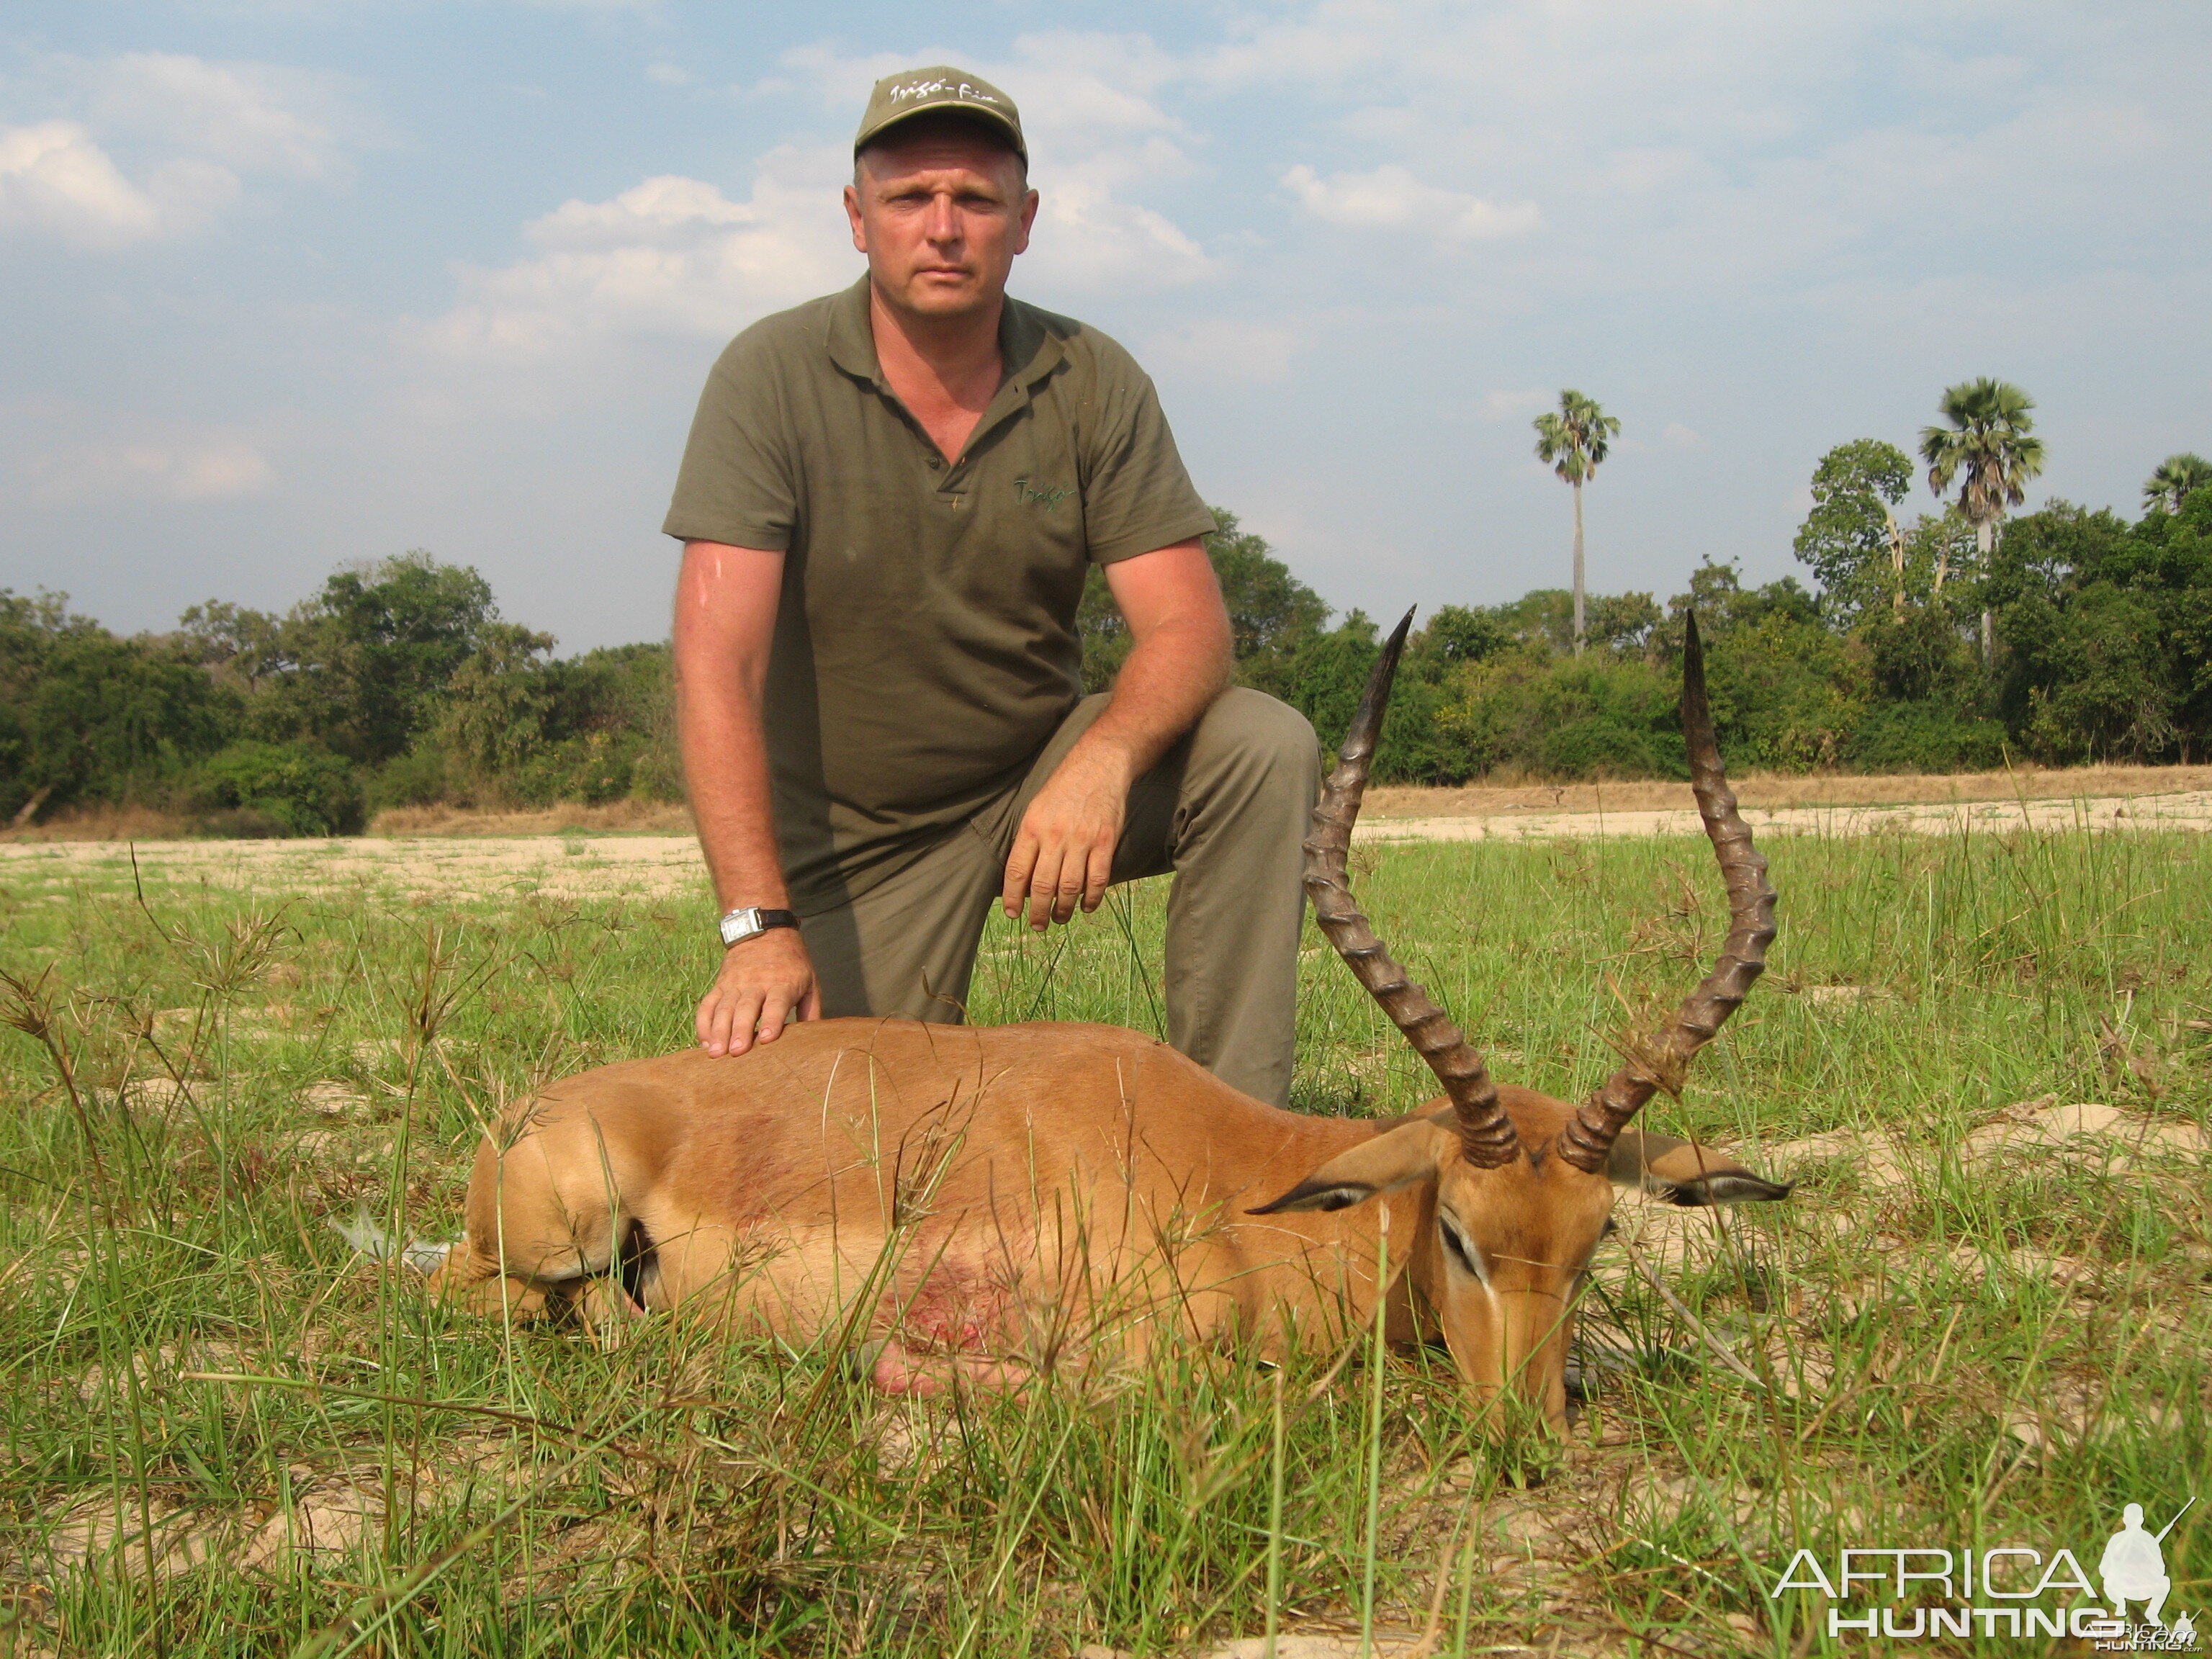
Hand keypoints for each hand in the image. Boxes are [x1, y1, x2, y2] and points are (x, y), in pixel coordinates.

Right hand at [696, 927, 820, 1056]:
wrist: (765, 930)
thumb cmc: (792, 962)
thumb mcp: (810, 981)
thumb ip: (812, 1010)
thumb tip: (812, 1040)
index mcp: (783, 982)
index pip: (776, 1003)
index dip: (771, 1020)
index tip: (766, 1038)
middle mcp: (756, 983)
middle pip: (746, 1008)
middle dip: (740, 1030)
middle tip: (736, 1051)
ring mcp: (735, 983)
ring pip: (723, 1008)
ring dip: (718, 1031)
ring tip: (715, 1053)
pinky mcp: (720, 984)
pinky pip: (708, 1005)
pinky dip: (703, 1023)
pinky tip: (704, 1041)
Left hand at [1002, 744, 1129, 930]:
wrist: (1099, 765)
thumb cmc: (1063, 789)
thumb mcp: (1036, 808)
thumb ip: (1029, 840)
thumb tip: (1021, 878)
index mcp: (1032, 827)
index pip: (1017, 871)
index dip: (1013, 897)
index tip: (1012, 913)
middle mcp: (1055, 835)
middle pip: (1042, 885)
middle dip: (1037, 912)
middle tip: (1037, 925)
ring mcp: (1082, 839)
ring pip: (1069, 887)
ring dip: (1063, 910)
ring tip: (1059, 919)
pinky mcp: (1105, 842)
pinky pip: (1097, 879)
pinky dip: (1091, 899)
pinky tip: (1086, 907)